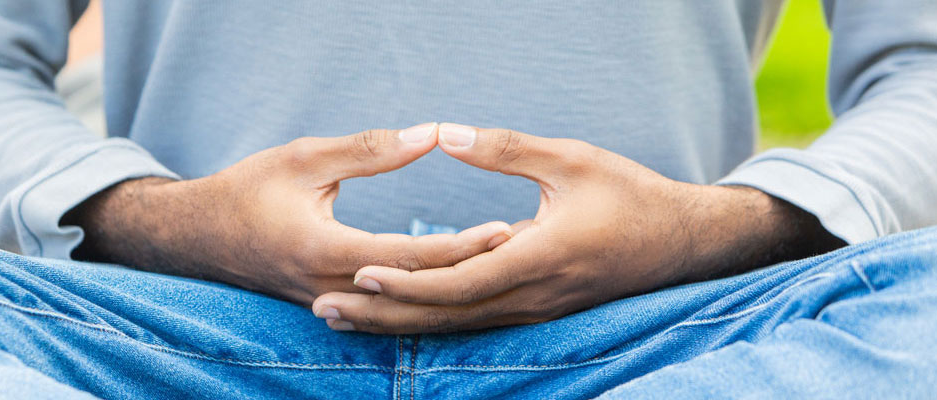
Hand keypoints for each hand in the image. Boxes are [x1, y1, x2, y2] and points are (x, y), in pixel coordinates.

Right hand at [65, 123, 512, 305]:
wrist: (197, 236)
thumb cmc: (248, 188)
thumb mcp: (305, 157)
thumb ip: (370, 150)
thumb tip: (430, 134)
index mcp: (324, 250)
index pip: (409, 257)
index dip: (461, 246)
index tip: (503, 230)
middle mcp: (328, 288)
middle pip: (414, 289)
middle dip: (468, 271)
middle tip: (516, 250)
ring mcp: (326, 304)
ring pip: (401, 308)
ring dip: (449, 291)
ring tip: (493, 271)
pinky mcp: (325, 307)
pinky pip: (383, 311)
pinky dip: (420, 300)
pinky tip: (450, 288)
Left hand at [312, 123, 844, 332]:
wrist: (681, 243)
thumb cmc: (630, 194)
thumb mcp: (571, 159)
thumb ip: (504, 149)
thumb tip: (442, 132)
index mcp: (541, 257)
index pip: (461, 282)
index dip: (408, 282)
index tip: (359, 273)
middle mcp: (534, 296)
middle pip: (447, 316)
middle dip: (384, 315)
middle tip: (326, 309)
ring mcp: (535, 310)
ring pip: (457, 326)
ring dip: (399, 324)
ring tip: (346, 319)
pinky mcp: (536, 311)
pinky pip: (475, 322)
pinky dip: (431, 322)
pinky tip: (399, 316)